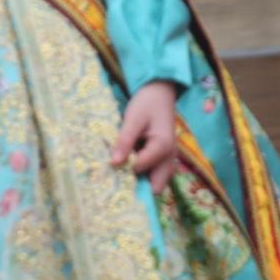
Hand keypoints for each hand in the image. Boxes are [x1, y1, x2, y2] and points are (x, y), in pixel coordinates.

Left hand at [110, 79, 180, 194]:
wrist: (159, 93)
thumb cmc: (146, 104)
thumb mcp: (133, 119)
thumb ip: (124, 141)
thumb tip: (114, 164)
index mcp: (162, 147)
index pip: (140, 169)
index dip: (124, 169)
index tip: (109, 166)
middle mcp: (170, 157)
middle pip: (156, 186)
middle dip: (138, 185)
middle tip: (119, 177)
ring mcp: (169, 159)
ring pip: (157, 182)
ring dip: (141, 180)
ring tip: (123, 171)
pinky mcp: (164, 158)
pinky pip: (156, 174)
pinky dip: (144, 173)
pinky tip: (130, 164)